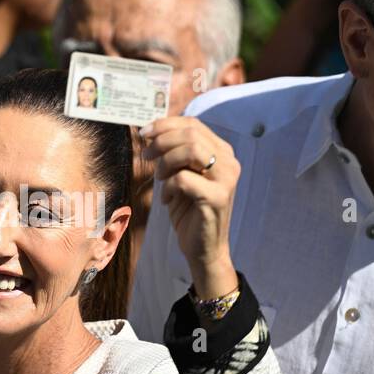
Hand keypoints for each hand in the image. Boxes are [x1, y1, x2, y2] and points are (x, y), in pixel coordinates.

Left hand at [140, 116, 238, 298]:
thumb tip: (151, 132)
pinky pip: (183, 179)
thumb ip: (174, 153)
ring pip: (190, 151)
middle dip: (162, 142)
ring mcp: (226, 180)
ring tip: (160, 179)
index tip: (144, 133)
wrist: (204, 248)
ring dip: (166, 163)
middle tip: (146, 156)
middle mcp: (229, 162)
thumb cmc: (189, 211)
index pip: (194, 125)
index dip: (166, 124)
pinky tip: (168, 199)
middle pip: (191, 134)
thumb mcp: (180, 175)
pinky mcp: (216, 198)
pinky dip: (168, 187)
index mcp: (222, 152)